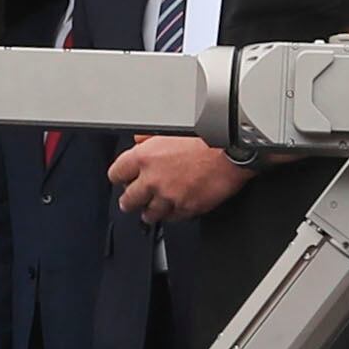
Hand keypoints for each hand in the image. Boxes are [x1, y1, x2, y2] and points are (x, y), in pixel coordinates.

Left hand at [112, 135, 252, 224]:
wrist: (232, 151)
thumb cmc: (206, 137)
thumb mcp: (171, 129)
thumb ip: (150, 137)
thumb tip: (139, 140)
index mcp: (145, 157)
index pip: (116, 173)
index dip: (120, 177)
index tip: (123, 179)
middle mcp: (153, 179)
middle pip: (128, 200)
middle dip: (129, 200)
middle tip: (132, 200)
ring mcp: (169, 197)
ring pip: (149, 214)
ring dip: (149, 211)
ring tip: (152, 208)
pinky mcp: (186, 208)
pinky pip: (172, 218)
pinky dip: (171, 214)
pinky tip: (174, 208)